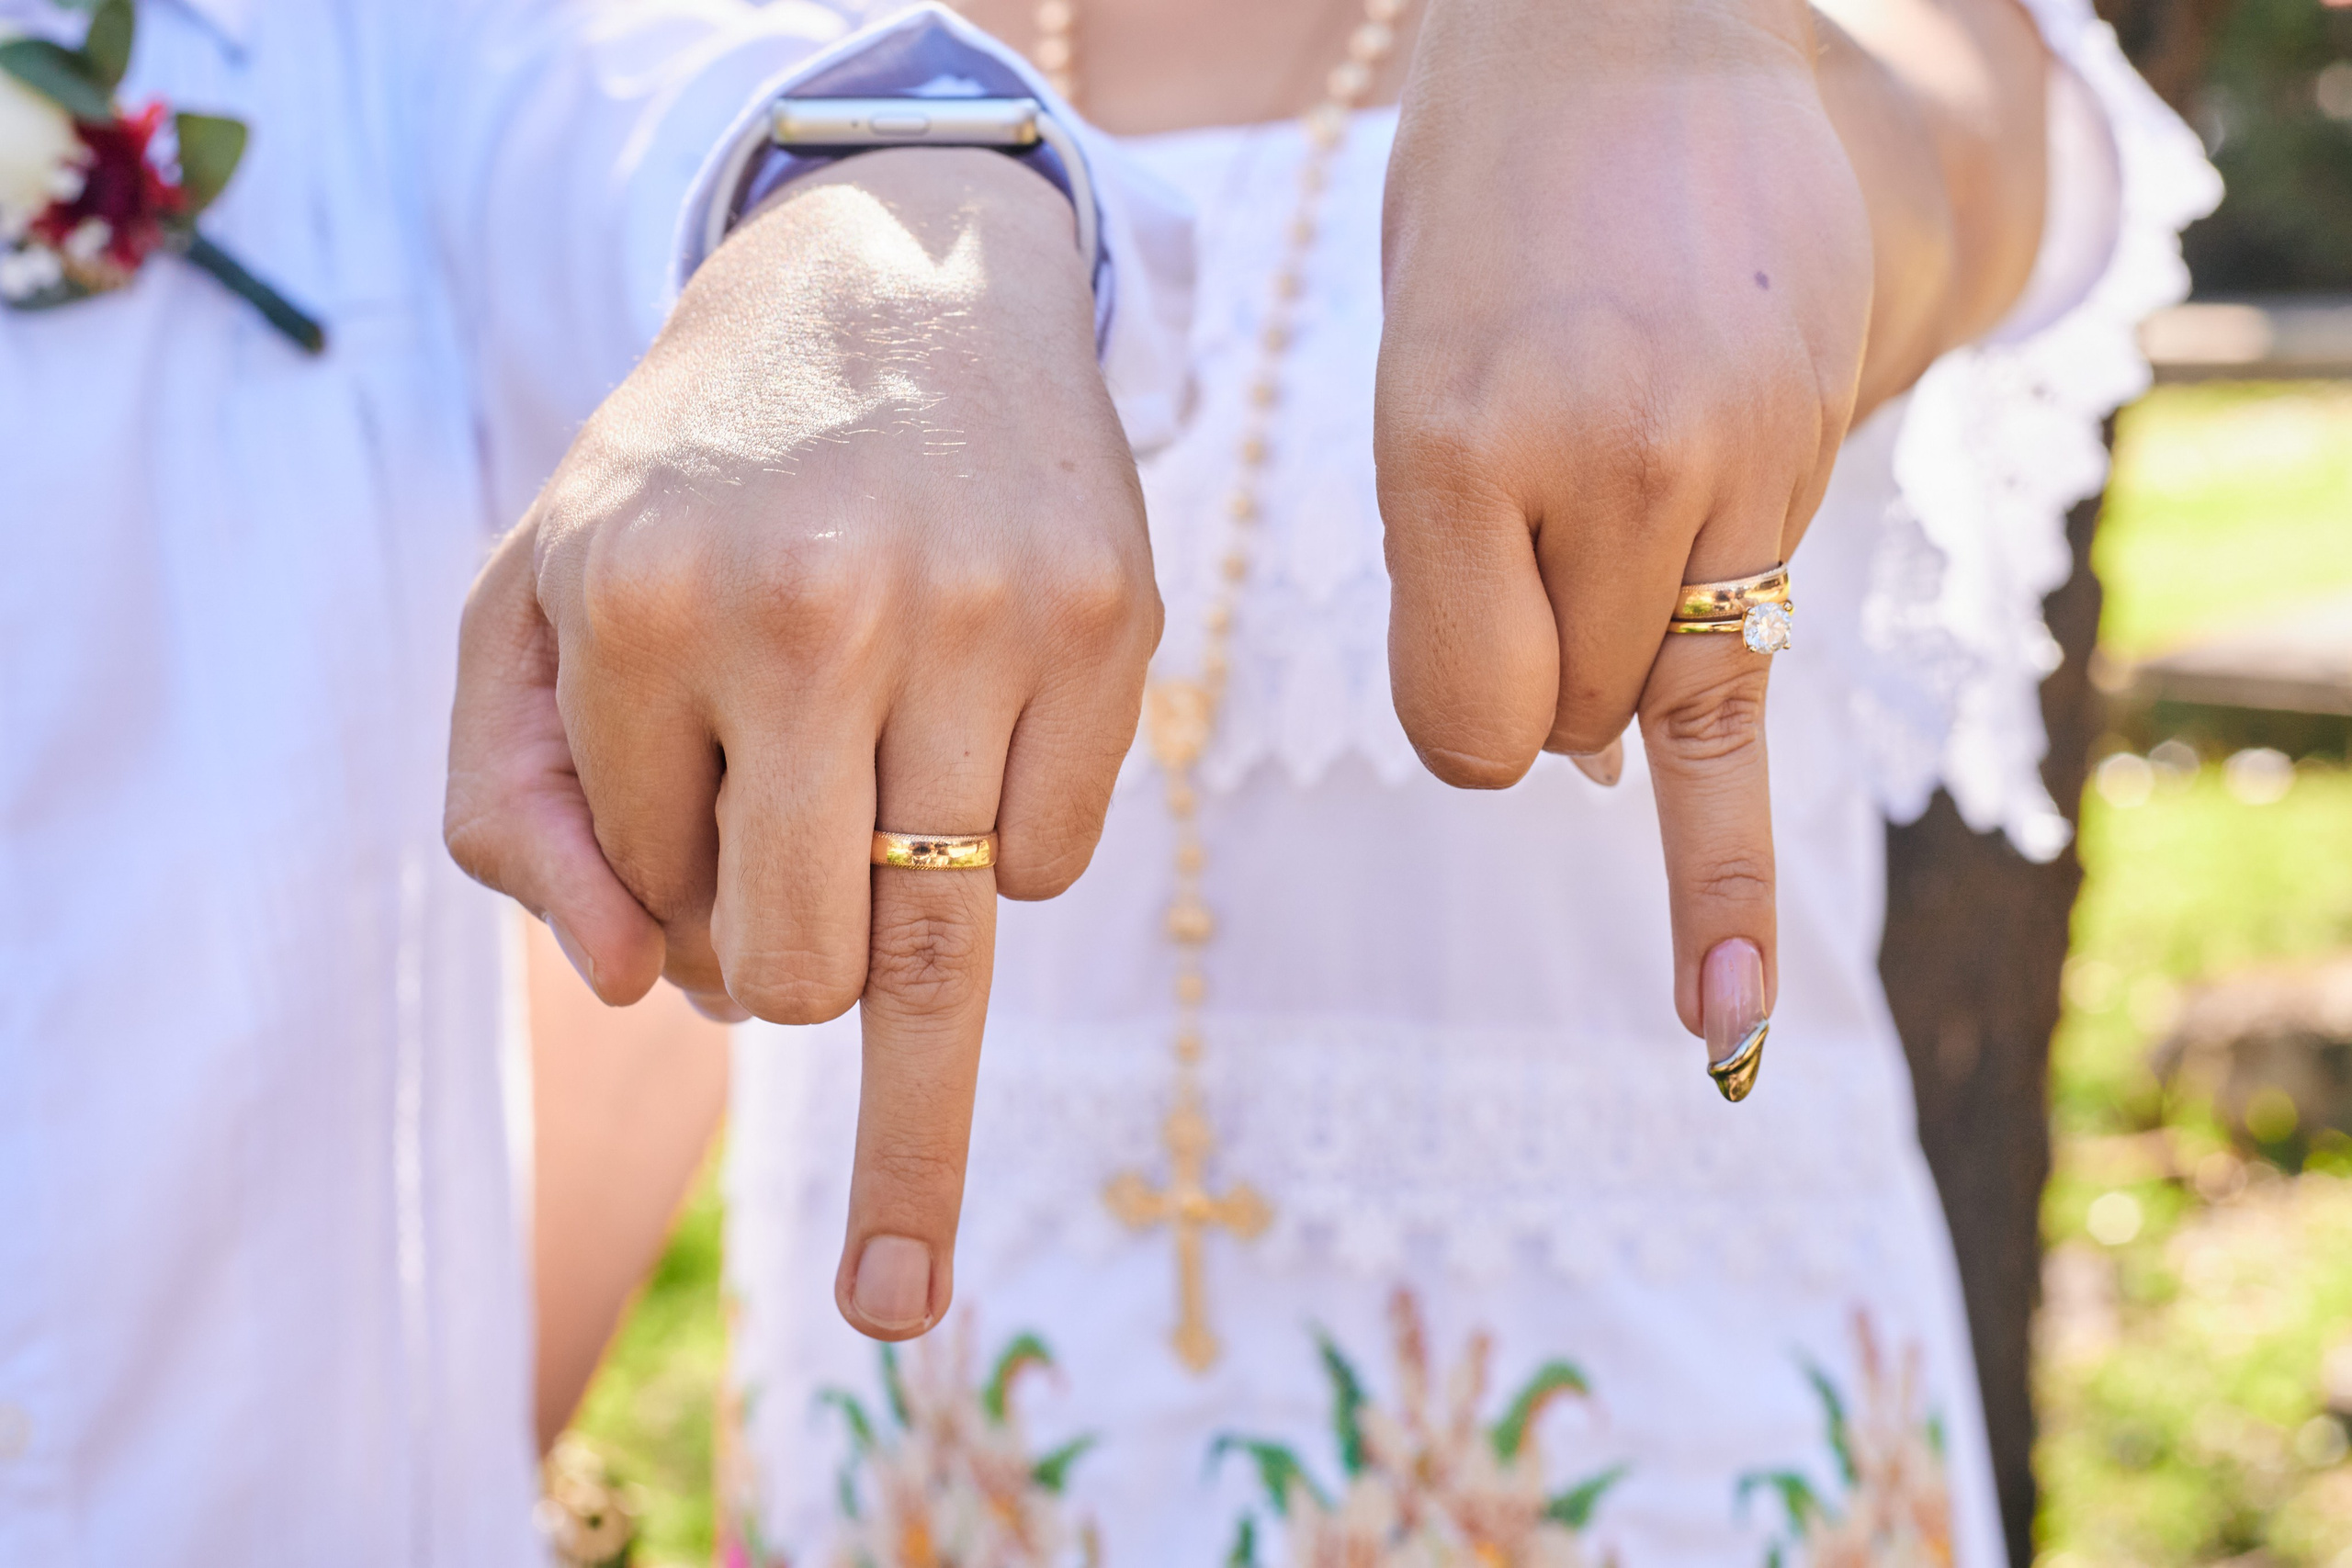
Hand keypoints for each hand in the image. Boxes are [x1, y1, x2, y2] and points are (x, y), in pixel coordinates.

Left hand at [446, 148, 1157, 1337]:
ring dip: (896, 933)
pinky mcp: (1109, 619)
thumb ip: (511, 807)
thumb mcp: (536, 602)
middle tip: (791, 893)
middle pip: (801, 977)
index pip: (655, 897)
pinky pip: (1055, 871)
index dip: (669, 879)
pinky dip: (1008, 850)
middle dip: (782, 972)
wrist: (900, 283)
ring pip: (940, 950)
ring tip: (885, 861)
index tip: (696, 795)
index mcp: (640, 600)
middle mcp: (812, 606)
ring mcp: (982, 614)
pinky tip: (977, 741)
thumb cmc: (703, 481)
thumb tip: (623, 982)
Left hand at [1376, 0, 1873, 1059]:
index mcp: (1451, 446)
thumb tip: (1561, 761)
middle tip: (1551, 515)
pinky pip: (1752, 713)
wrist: (1645, 39)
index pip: (1455, 724)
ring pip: (1648, 707)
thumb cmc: (1487, 219)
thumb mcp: (1412, 379)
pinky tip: (1728, 1018)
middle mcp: (1597, 472)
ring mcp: (1722, 475)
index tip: (1465, 631)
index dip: (1456, 705)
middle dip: (1539, 669)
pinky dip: (1728, 882)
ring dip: (1628, 659)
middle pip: (1553, 726)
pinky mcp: (1804, 473)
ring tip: (1629, 497)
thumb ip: (1457, 575)